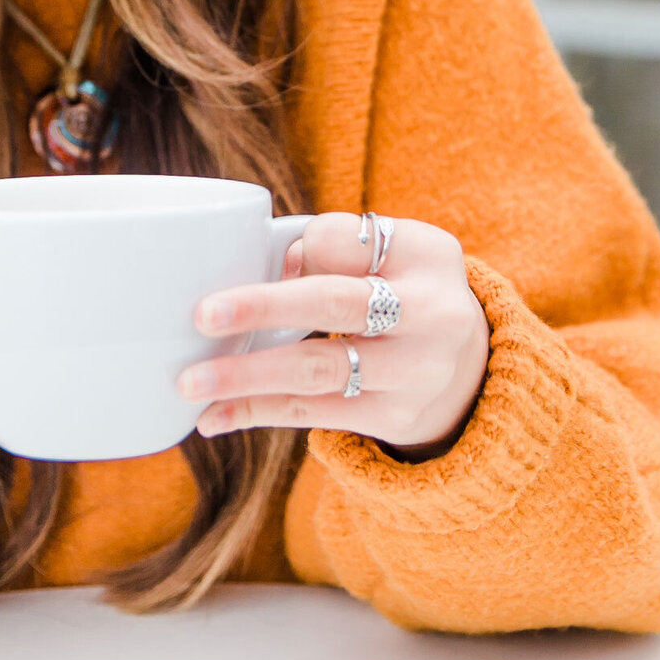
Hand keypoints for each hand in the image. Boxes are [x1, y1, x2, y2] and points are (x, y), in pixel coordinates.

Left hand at [178, 211, 489, 454]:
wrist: (469, 371)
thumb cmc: (402, 292)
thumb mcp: (392, 254)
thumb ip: (334, 247)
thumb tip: (268, 264)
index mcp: (426, 254)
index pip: (349, 240)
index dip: (301, 250)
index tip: (261, 259)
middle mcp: (432, 312)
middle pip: (337, 303)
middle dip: (264, 308)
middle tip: (202, 316)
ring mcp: (415, 371)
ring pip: (318, 369)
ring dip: (247, 376)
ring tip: (190, 382)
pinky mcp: (395, 417)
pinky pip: (314, 414)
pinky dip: (257, 413)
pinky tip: (212, 418)